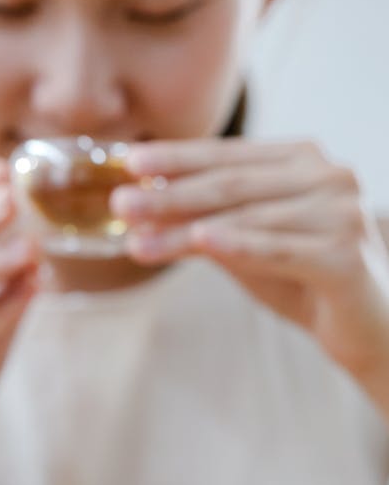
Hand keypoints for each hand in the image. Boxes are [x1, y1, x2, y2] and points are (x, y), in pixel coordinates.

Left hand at [111, 138, 388, 387]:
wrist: (374, 329)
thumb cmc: (307, 282)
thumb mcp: (248, 249)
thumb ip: (208, 225)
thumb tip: (144, 210)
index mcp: (305, 161)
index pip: (230, 155)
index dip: (178, 157)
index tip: (128, 161)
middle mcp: (329, 176)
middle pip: (233, 183)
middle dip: (170, 193)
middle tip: (120, 202)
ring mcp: (342, 213)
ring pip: (247, 217)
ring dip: (185, 227)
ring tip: (137, 238)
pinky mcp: (345, 256)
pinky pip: (279, 249)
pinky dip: (238, 244)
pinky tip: (199, 241)